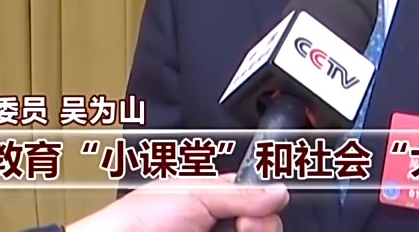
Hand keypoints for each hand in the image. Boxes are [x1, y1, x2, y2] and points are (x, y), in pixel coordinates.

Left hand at [68, 174, 288, 231]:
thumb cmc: (139, 219)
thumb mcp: (194, 195)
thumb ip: (238, 192)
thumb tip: (278, 190)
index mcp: (214, 197)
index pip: (258, 198)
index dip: (264, 204)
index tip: (256, 211)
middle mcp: (218, 223)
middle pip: (263, 224)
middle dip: (261, 224)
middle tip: (242, 227)